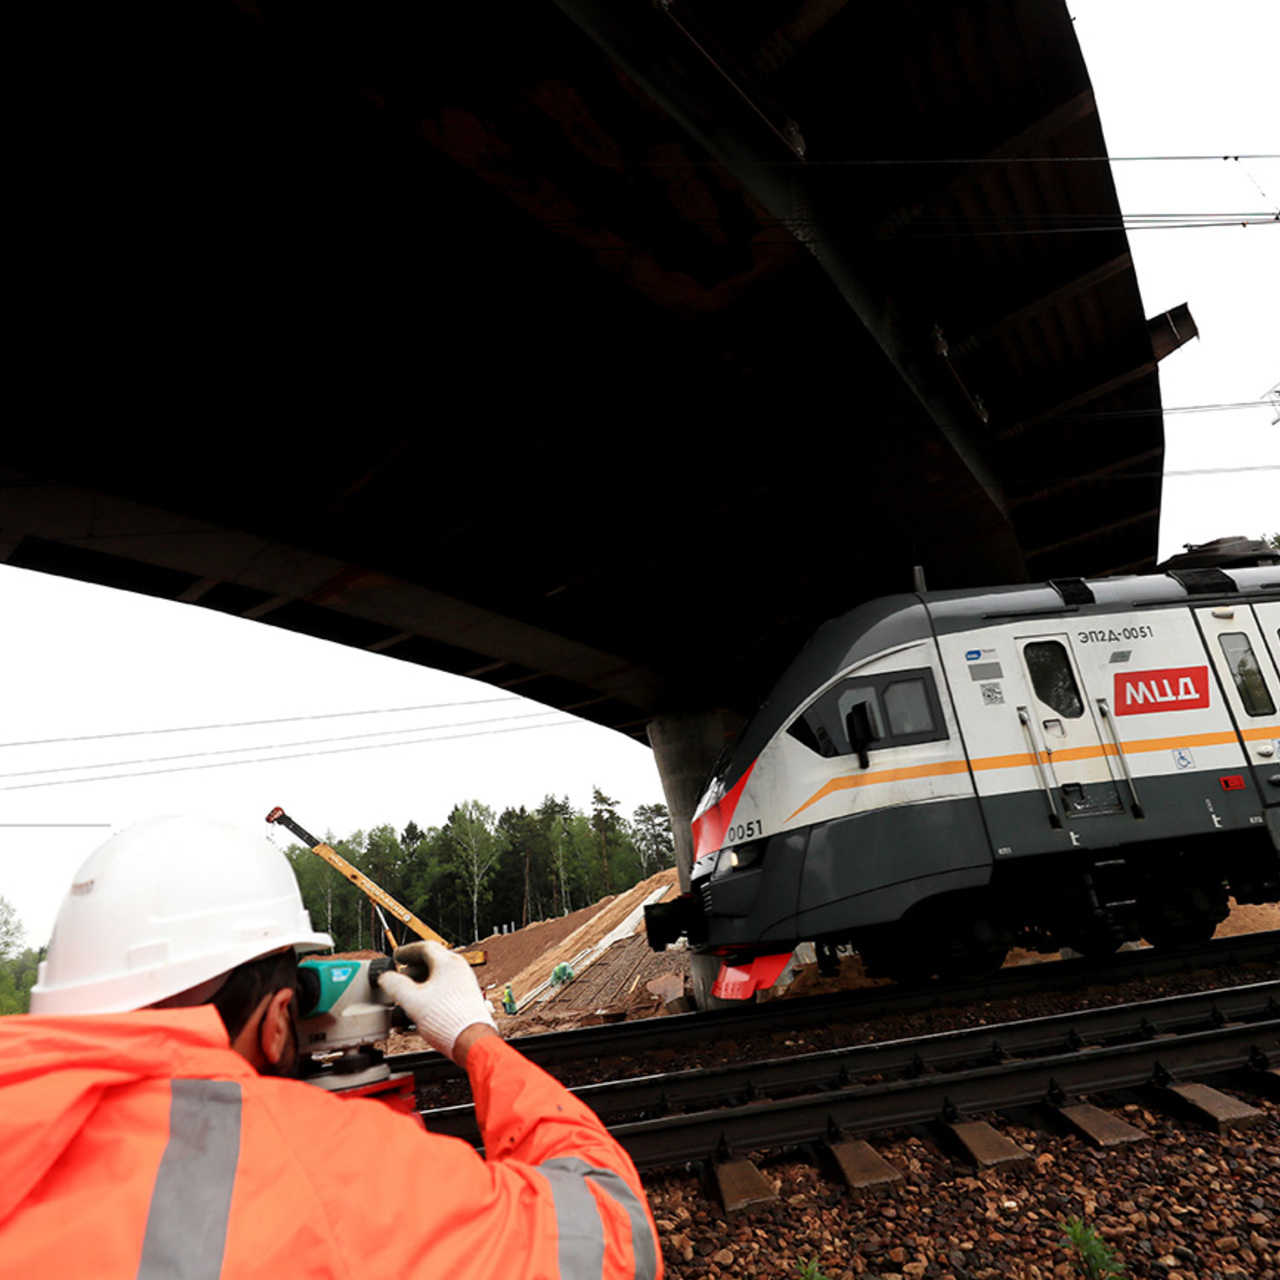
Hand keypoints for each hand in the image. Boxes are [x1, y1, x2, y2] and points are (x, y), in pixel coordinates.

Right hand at [378, 940, 497, 1065]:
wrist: (471, 1040)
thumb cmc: (448, 1020)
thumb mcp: (412, 1000)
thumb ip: (396, 985)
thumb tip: (386, 977)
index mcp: (448, 963)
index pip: (425, 947)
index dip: (407, 951)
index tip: (397, 956)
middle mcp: (459, 970)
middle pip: (433, 960)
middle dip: (413, 968)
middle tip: (399, 976)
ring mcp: (465, 983)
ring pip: (439, 975)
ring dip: (421, 981)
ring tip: (409, 994)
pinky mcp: (467, 998)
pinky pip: (446, 987)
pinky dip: (431, 991)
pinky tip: (423, 1005)